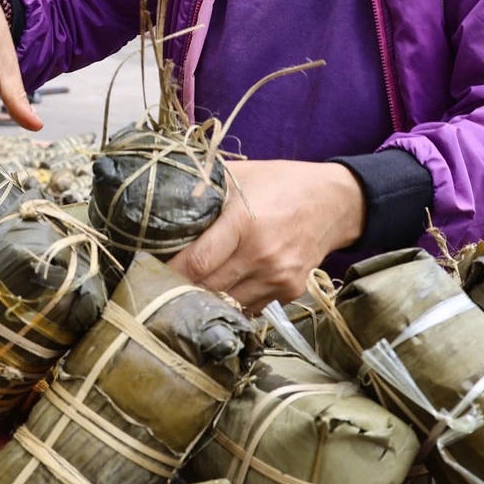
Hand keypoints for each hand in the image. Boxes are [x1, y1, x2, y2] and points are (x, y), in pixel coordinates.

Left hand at [173, 161, 364, 311]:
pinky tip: (218, 293)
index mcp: (244, 223)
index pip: (196, 263)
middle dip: (180, 289)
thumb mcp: (240, 175)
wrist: (334, 201)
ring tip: (184, 292)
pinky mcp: (289, 292)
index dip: (168, 272)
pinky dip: (230, 304)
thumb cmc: (280, 183)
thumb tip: (160, 202)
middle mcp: (262, 255)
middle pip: (207, 289)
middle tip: (158, 285)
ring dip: (204, 300)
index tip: (148, 272)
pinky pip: (248, 308)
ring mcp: (278, 277)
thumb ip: (203, 190)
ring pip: (226, 304)